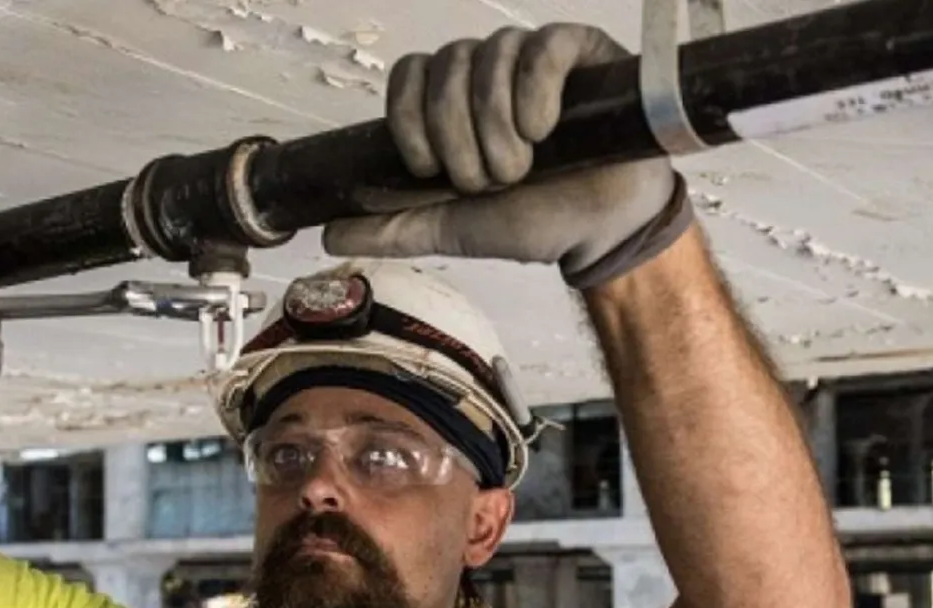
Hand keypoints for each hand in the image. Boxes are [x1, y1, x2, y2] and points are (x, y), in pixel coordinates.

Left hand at [323, 24, 693, 289]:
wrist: (603, 232)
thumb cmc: (538, 220)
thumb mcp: (456, 228)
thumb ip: (396, 227)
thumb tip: (330, 233)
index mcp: (455, 104)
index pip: (410, 75)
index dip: (408, 116)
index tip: (426, 167)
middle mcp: (488, 73)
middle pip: (446, 68)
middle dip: (458, 136)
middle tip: (488, 181)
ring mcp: (534, 59)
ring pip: (489, 59)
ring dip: (496, 125)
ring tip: (522, 167)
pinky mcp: (580, 52)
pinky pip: (541, 48)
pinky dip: (534, 91)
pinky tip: (543, 129)